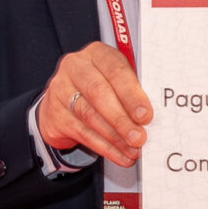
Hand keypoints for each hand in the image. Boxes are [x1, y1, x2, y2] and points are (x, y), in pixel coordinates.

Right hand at [38, 41, 150, 167]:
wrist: (62, 99)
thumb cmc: (100, 86)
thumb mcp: (115, 79)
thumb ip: (132, 89)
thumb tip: (152, 115)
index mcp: (97, 53)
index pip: (115, 71)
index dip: (132, 94)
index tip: (146, 115)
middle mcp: (75, 67)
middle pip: (99, 93)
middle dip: (122, 119)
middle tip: (140, 137)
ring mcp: (61, 90)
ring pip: (90, 115)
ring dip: (115, 137)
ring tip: (133, 149)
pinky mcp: (55, 114)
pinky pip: (82, 133)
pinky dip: (104, 147)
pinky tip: (120, 155)